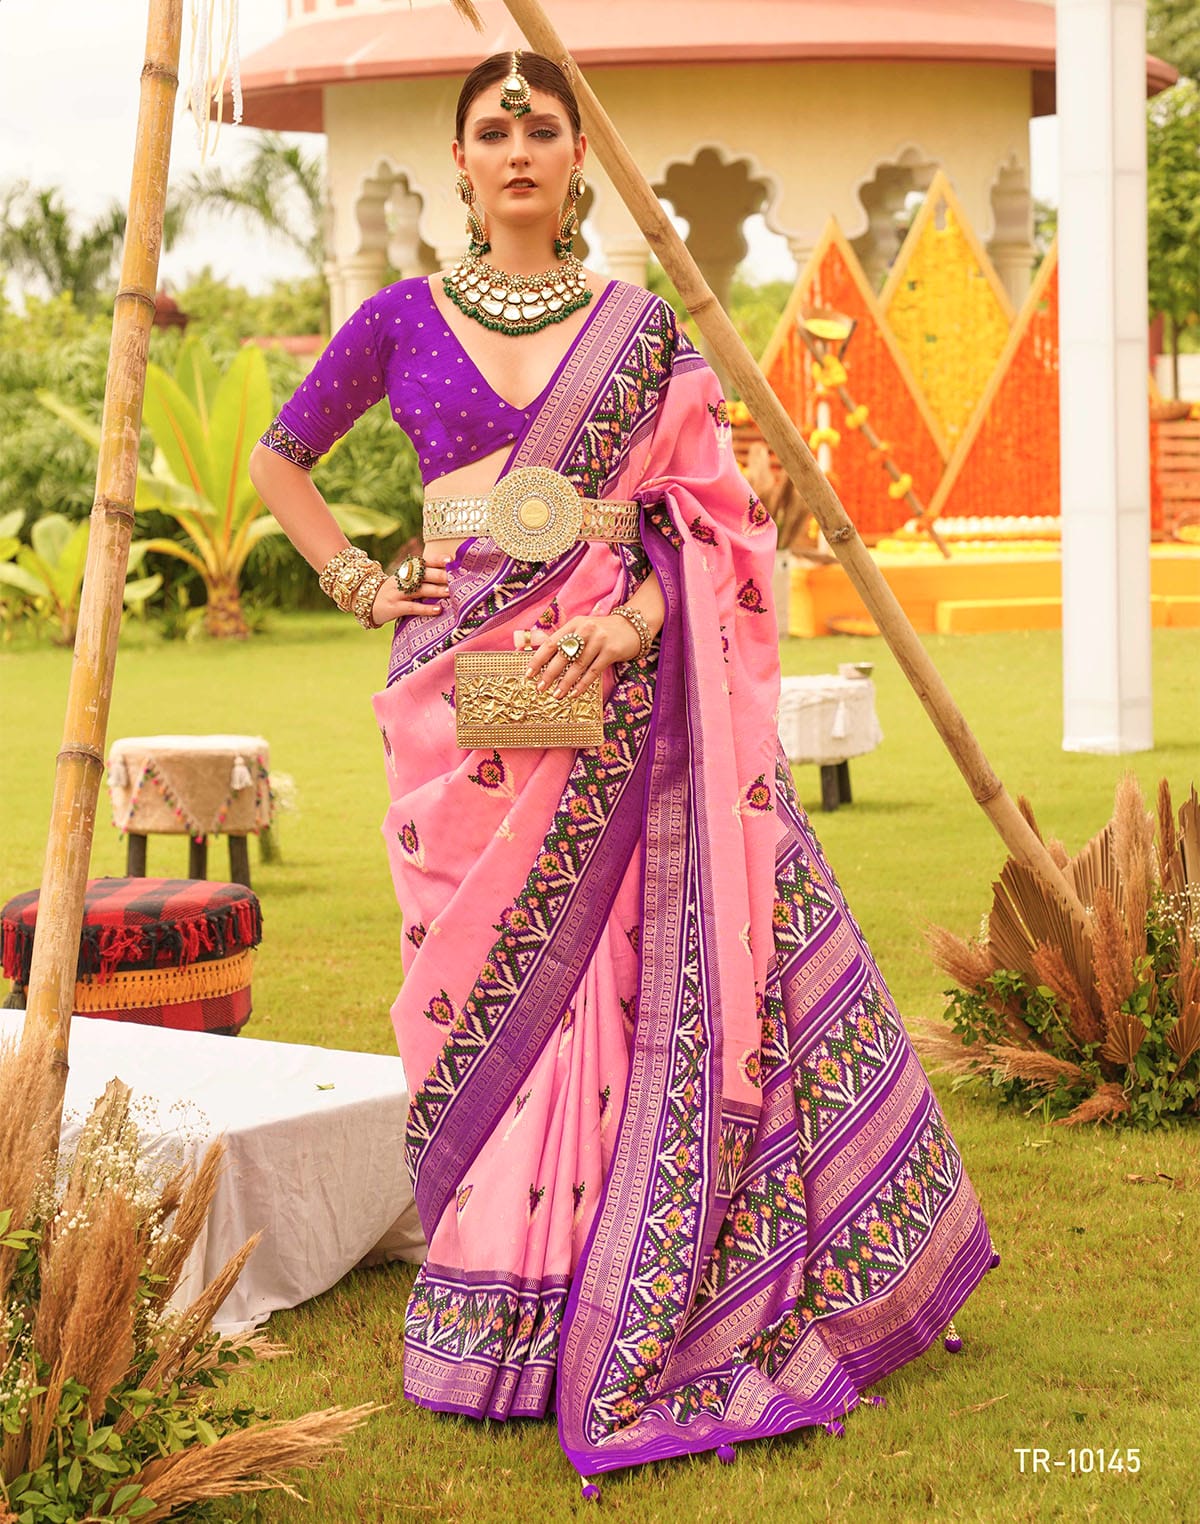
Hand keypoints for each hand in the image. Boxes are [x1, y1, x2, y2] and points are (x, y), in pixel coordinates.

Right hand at [370, 553, 448, 626]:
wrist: (365, 601)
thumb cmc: (393, 592)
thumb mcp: (404, 581)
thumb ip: (421, 579)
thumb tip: (448, 578)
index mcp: (405, 571)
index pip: (422, 562)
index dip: (435, 560)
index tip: (450, 559)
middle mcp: (401, 579)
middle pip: (422, 575)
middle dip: (439, 575)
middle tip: (455, 577)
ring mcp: (396, 593)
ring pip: (418, 589)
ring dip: (435, 590)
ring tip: (450, 591)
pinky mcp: (394, 607)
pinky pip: (411, 607)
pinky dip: (425, 608)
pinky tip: (438, 609)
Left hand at [526, 614, 641, 699]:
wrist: (633, 626)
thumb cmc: (603, 631)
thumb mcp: (583, 629)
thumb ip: (566, 640)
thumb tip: (542, 659)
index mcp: (574, 624)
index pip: (551, 643)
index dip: (538, 659)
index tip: (529, 674)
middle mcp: (585, 630)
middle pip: (563, 655)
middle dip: (549, 674)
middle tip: (540, 688)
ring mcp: (599, 640)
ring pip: (578, 665)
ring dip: (565, 683)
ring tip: (556, 695)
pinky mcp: (611, 651)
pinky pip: (593, 671)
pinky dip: (583, 684)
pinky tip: (574, 693)